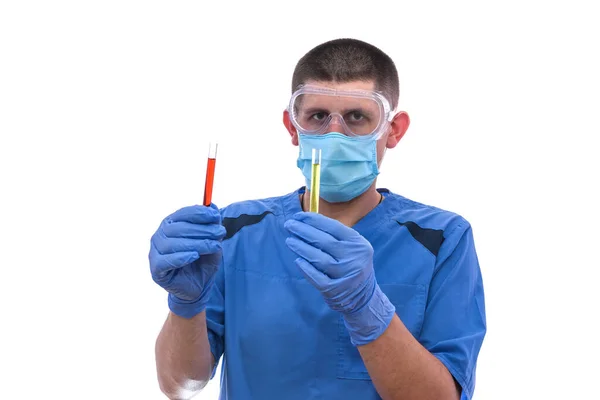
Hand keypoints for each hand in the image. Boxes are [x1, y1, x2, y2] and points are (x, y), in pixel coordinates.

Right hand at [149, 204, 225, 317]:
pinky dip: (180, 257)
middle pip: (178, 228)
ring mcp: (155, 252)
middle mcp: (160, 236)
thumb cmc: (202, 261)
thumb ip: (211, 225)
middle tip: (220, 232)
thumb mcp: (212, 241)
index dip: (199, 213)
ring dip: (196, 243)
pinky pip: (165, 261)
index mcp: (171, 224)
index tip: (216, 216)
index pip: (182, 213)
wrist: (198, 287)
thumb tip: (213, 206)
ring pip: (172, 244)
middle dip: (202, 229)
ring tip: (214, 246)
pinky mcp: (156, 269)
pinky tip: (194, 256)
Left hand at [284, 212, 394, 345]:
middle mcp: (354, 259)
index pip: (334, 227)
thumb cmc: (352, 265)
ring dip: (301, 248)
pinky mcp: (335, 290)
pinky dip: (306, 268)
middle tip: (289, 225)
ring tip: (289, 241)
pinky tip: (297, 260)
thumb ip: (335, 235)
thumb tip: (307, 221)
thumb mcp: (352, 248)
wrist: (363, 297)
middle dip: (304, 231)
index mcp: (358, 244)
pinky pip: (316, 277)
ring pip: (319, 259)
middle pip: (324, 241)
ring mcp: (344, 275)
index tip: (299, 215)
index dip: (314, 220)